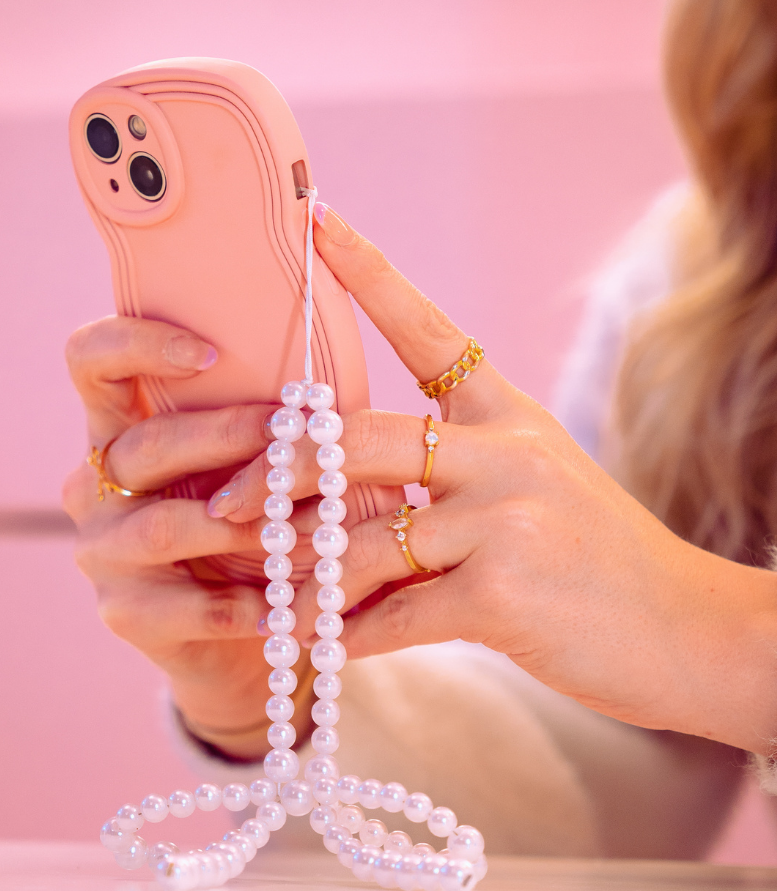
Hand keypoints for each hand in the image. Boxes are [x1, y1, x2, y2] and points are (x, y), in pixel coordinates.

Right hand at [62, 315, 309, 756]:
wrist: (242, 628)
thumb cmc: (256, 525)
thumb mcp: (253, 467)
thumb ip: (265, 428)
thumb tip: (322, 395)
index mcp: (117, 431)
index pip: (90, 363)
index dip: (136, 345)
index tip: (211, 355)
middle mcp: (93, 486)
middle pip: (146, 446)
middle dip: (229, 436)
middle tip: (296, 434)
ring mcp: (101, 551)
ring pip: (164, 528)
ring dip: (248, 527)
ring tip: (315, 528)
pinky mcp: (123, 613)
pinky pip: (193, 606)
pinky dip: (253, 603)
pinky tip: (297, 602)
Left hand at [210, 206, 776, 755]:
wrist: (686, 632)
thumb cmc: (595, 561)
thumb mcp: (531, 489)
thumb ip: (450, 477)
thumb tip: (352, 492)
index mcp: (506, 415)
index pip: (427, 326)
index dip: (367, 272)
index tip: (315, 220)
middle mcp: (505, 450)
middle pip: (359, 438)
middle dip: (281, 471)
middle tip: (225, 503)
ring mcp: (506, 518)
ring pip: (367, 538)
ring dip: (309, 577)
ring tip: (269, 603)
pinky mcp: (503, 593)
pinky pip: (397, 613)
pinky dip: (352, 637)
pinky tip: (327, 649)